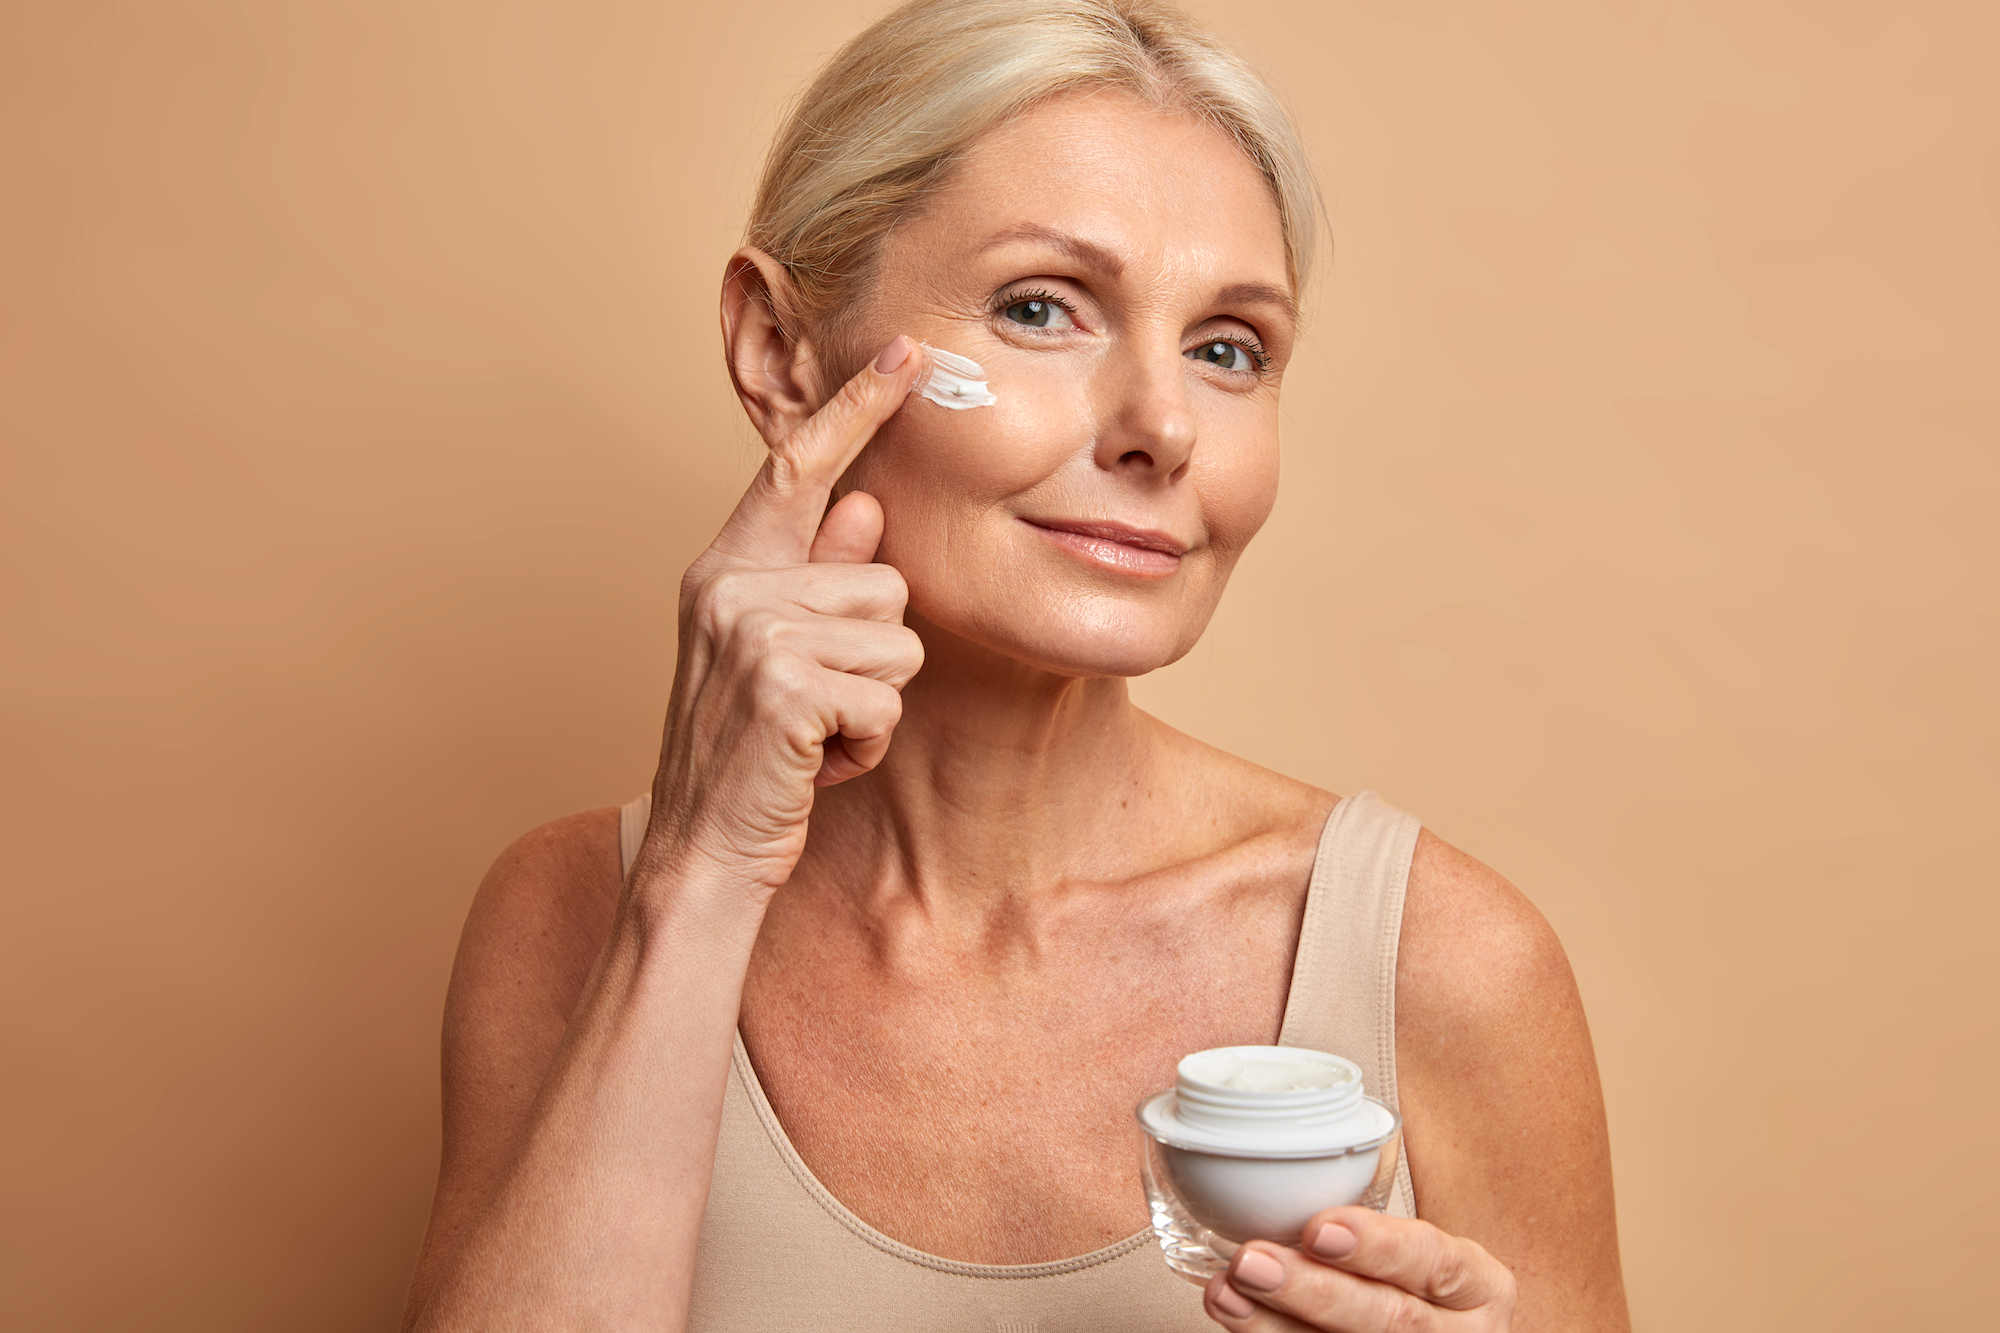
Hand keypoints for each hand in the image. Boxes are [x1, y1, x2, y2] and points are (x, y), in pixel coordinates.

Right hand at [637, 337, 928, 899]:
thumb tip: (867, 505)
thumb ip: (814, 577)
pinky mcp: (785, 688)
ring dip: (873, 705)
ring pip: (897, 643)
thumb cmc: (749, 754)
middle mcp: (731, 587)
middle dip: (875, 658)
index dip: (856, 408)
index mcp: (726, 568)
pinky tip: (816, 764)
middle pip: (885, 582)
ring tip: (814, 734)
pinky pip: (886, 702)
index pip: (797, 468)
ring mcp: (753, 635)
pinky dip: (866, 746)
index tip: (910, 354)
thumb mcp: (777, 654)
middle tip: (815, 707)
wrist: (703, 850)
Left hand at [1204, 1207, 1516, 1331]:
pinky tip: (1240, 1323)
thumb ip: (1369, 1232)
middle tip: (1252, 1261)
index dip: (1377, 1246)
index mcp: (1478, 1287)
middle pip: (1389, 1319)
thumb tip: (1269, 1181)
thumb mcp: (1422, 1255)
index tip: (1318, 1228)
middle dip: (1313, 1291)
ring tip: (1226, 1294)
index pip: (1434, 1261)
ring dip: (1276, 1325)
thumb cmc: (1420, 1286)